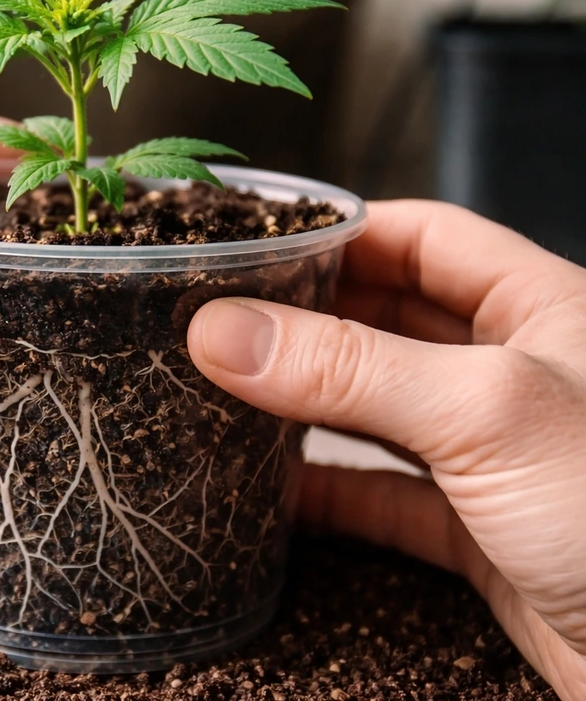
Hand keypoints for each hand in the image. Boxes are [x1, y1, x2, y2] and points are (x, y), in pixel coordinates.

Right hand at [187, 201, 585, 699]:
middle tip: (226, 320)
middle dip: (310, 317)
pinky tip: (275, 492)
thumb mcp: (487, 412)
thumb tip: (227, 332)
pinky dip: (327, 491)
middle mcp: (515, 375)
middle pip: (390, 319)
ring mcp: (495, 456)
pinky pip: (384, 496)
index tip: (259, 243)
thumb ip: (352, 368)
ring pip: (381, 408)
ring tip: (232, 392)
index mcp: (541, 309)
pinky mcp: (481, 533)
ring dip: (310, 403)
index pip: (424, 238)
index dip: (343, 232)